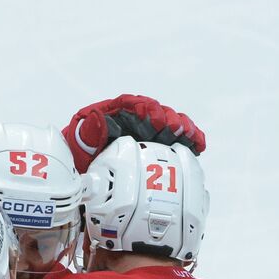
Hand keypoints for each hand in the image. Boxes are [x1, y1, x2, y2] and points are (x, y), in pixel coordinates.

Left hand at [62, 93, 205, 171]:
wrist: (85, 174)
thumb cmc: (82, 156)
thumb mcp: (79, 145)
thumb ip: (88, 132)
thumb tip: (97, 117)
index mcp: (113, 113)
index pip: (131, 104)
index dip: (144, 108)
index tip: (152, 117)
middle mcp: (134, 119)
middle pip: (155, 112)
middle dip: (166, 118)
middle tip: (174, 128)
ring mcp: (149, 132)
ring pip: (170, 123)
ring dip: (181, 127)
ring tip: (189, 136)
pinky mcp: (160, 145)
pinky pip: (178, 138)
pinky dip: (190, 139)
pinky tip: (199, 145)